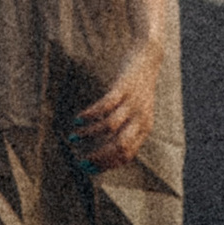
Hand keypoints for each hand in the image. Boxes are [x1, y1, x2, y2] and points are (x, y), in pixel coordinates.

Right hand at [70, 39, 160, 177]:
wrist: (149, 57)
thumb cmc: (140, 86)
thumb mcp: (139, 110)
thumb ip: (130, 126)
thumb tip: (110, 144)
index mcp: (145, 128)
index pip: (126, 155)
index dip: (107, 164)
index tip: (91, 168)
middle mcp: (140, 119)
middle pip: (119, 146)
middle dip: (99, 156)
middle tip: (82, 161)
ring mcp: (132, 103)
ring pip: (109, 127)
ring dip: (90, 134)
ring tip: (74, 136)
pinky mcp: (122, 88)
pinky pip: (105, 106)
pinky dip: (90, 115)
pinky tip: (79, 118)